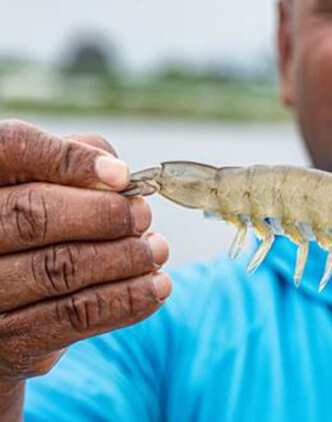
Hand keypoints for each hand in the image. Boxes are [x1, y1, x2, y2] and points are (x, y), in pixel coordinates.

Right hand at [0, 120, 170, 418]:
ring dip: (124, 258)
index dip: (68, 158)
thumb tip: (116, 172)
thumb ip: (72, 168)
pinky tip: (157, 286)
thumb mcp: (43, 188)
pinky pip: (73, 316)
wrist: (8, 314)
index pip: (12, 149)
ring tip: (156, 250)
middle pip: (32, 214)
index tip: (122, 175)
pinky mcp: (7, 341)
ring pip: (58, 268)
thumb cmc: (34, 233)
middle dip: (104, 214)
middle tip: (143, 215)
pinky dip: (126, 299)